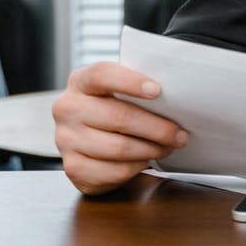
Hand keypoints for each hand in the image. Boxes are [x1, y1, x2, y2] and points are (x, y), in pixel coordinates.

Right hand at [52, 61, 187, 194]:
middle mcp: (67, 108)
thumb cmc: (112, 109)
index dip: (130, 82)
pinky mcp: (73, 168)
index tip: (157, 91)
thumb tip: (174, 96)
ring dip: (150, 149)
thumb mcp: (118, 92)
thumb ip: (136, 89)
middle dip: (156, 127)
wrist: (89, 141)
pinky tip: (146, 160)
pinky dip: (136, 167)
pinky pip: (113, 171)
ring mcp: (66, 139)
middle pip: (117, 116)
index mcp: (80, 81)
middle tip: (179, 134)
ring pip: (118, 147)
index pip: (102, 75)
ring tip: (168, 147)